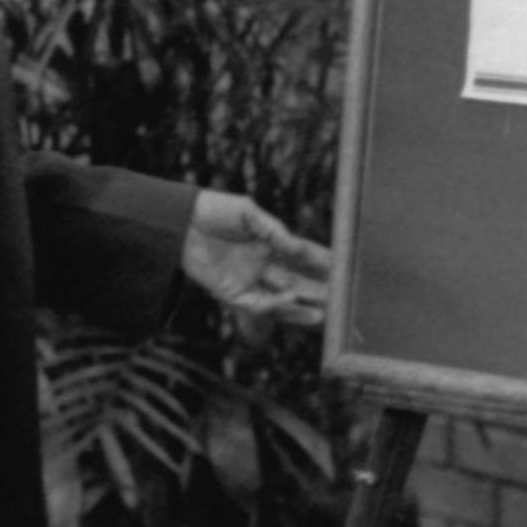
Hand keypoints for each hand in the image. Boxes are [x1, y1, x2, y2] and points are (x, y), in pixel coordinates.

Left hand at [184, 190, 330, 325]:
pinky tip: (293, 303)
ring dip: (303, 309)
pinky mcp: (229, 293)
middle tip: (344, 303)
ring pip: (282, 301)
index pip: (304, 258)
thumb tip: (300, 249)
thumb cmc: (214, 210)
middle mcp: (261, 265)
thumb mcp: (249, 214)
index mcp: (269, 243)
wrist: (178, 220)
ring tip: (326, 316)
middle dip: (321, 293)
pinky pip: (257, 304)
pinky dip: (275, 306)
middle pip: (298, 283)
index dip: (325, 265)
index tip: (347, 272)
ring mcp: (246, 280)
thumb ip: (275, 232)